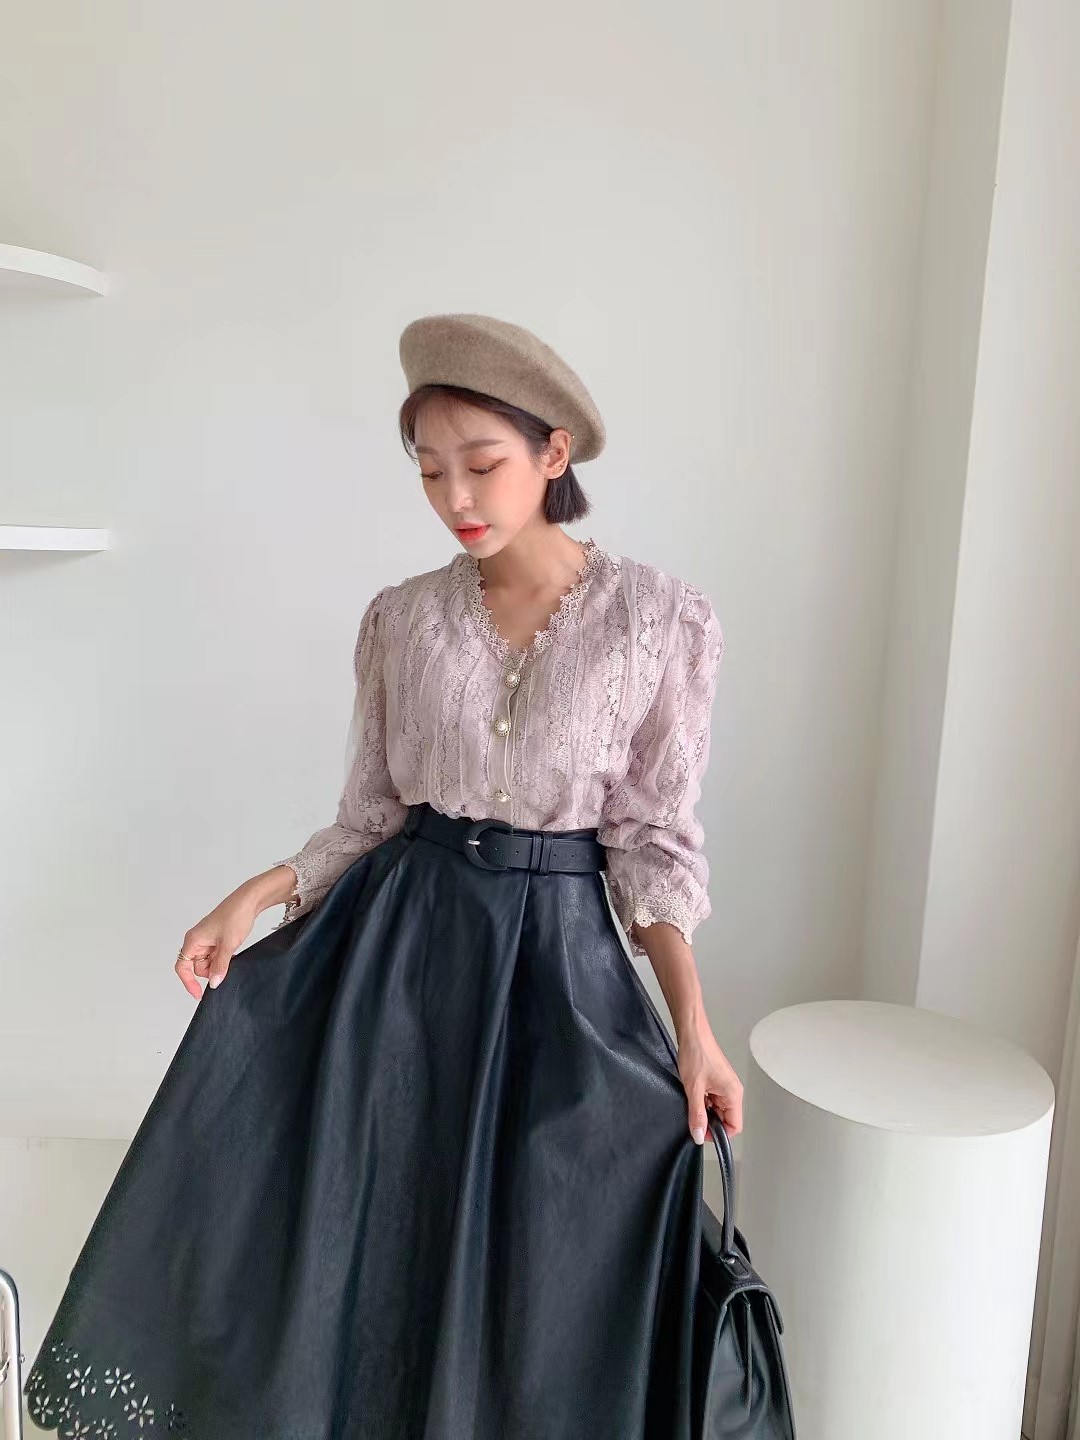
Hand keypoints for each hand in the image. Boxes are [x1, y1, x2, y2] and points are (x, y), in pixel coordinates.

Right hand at [175, 892, 259, 997]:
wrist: (249, 900)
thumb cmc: (235, 915)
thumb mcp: (228, 945)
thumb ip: (220, 966)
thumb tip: (214, 983)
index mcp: (193, 940)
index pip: (183, 967)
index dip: (189, 982)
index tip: (199, 994)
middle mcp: (197, 940)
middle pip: (197, 967)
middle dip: (211, 970)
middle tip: (226, 964)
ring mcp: (206, 939)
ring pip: (208, 962)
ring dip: (218, 964)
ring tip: (231, 953)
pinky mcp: (216, 939)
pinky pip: (215, 955)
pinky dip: (223, 958)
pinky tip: (232, 953)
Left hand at [676, 1013, 743, 1142]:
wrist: (692, 1033)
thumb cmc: (696, 1053)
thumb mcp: (693, 1089)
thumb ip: (697, 1115)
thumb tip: (699, 1135)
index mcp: (733, 1094)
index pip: (734, 1127)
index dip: (718, 1134)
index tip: (702, 1133)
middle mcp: (732, 1091)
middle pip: (726, 1119)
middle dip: (710, 1122)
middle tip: (693, 1116)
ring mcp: (725, 1086)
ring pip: (718, 1110)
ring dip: (705, 1111)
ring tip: (692, 1100)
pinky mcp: (717, 1082)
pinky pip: (713, 1100)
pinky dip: (703, 1102)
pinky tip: (693, 1095)